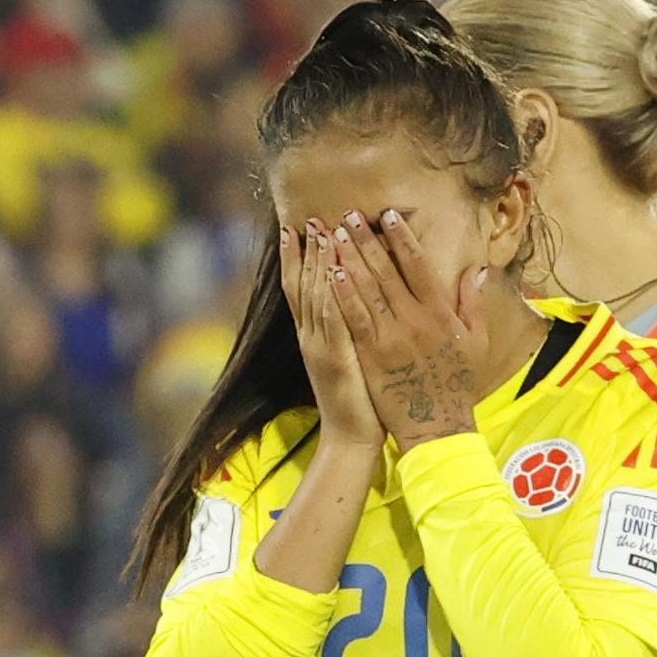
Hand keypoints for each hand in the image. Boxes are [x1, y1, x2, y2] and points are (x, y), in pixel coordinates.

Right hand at [280, 219, 383, 447]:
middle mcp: (311, 337)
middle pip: (304, 285)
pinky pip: (334, 321)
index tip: (297, 225)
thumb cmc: (359, 401)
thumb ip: (346, 328)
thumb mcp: (349, 358)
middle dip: (306, 250)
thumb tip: (352, 300)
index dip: (297, 256)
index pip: (301, 287)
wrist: (351, 439)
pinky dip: (331, 295)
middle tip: (307, 216)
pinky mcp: (337, 360)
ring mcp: (320, 348)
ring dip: (318, 262)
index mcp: (314, 336)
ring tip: (321, 231)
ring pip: (317, 296)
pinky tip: (333, 272)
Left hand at [329, 208, 488, 449]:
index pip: (418, 265)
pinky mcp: (371, 355)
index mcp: (440, 313)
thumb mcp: (475, 342)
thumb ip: (473, 304)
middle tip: (348, 215)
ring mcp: (390, 337)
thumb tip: (476, 269)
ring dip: (348, 258)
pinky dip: (342, 294)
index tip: (387, 215)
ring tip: (333, 234)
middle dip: (366, 240)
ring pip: (365, 289)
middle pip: (386, 271)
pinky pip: (354, 318)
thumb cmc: (457, 385)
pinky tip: (330, 273)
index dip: (402, 237)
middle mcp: (414, 320)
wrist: (437, 427)